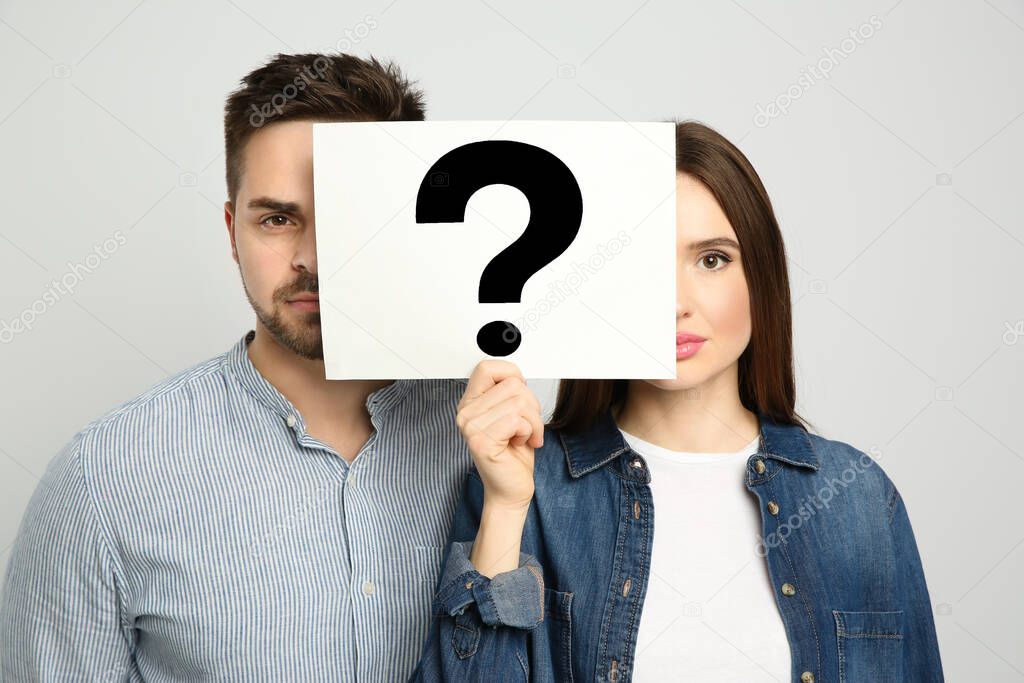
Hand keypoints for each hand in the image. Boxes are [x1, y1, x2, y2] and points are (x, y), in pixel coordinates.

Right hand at [456, 360, 543, 512]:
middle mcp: (465, 413)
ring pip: (519, 402)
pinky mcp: (482, 441)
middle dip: (531, 405)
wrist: (510, 490)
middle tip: (526, 426)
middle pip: (512, 384)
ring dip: (533, 422)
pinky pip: (517, 420)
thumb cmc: (513, 454)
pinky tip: (520, 443)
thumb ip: (509, 393)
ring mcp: (470, 427)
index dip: (511, 374)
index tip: (519, 392)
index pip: (487, 367)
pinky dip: (529, 432)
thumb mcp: (512, 414)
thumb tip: (517, 375)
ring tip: (524, 436)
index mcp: (470, 402)